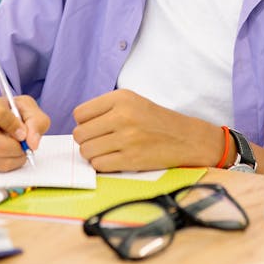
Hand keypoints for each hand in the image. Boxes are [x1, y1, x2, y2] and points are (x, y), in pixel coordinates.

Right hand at [0, 78, 50, 171]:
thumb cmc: (0, 108)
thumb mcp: (22, 104)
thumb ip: (35, 119)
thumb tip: (33, 143)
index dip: (16, 126)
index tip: (24, 133)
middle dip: (20, 149)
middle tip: (25, 145)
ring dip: (15, 158)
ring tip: (17, 148)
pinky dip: (5, 162)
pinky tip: (4, 152)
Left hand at [72, 89, 223, 171]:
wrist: (185, 138)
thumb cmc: (155, 120)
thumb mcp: (132, 101)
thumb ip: (105, 108)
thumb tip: (78, 125)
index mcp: (121, 98)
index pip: (80, 113)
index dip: (84, 123)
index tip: (95, 127)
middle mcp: (123, 116)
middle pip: (80, 134)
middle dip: (86, 140)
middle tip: (100, 141)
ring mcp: (127, 138)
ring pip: (86, 151)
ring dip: (93, 154)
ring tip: (107, 150)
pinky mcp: (131, 159)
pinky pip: (98, 165)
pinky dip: (102, 165)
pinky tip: (114, 159)